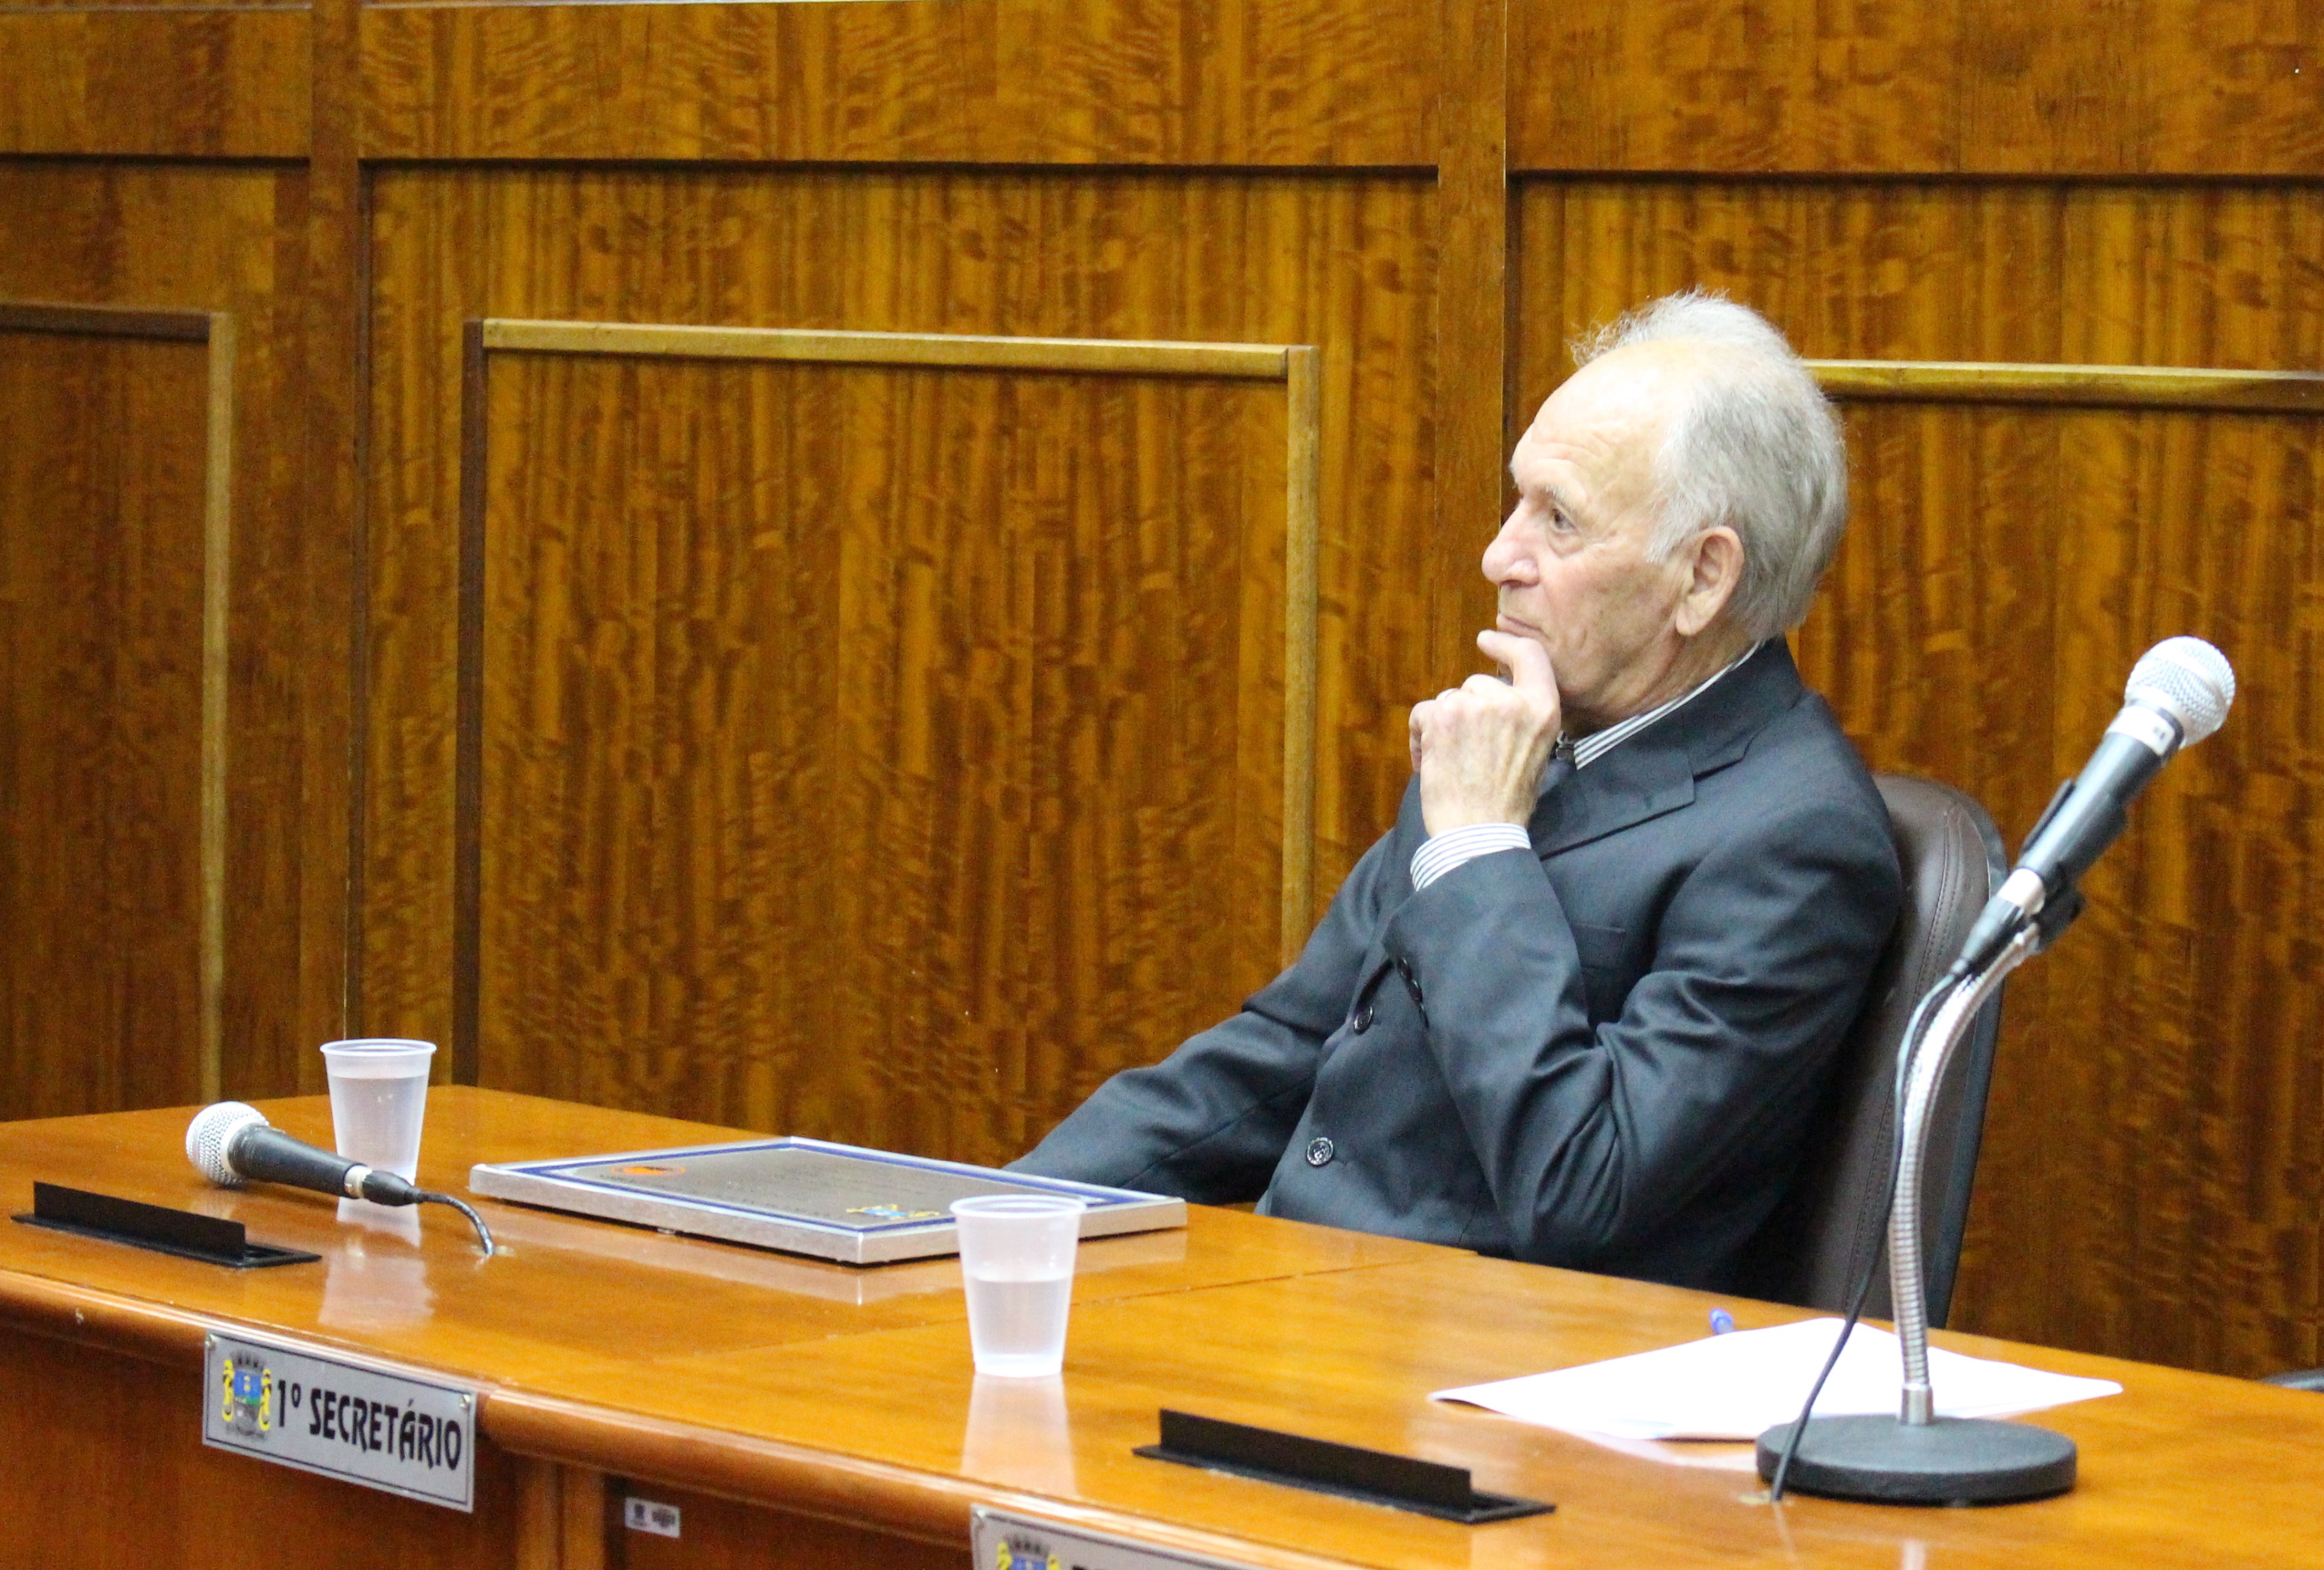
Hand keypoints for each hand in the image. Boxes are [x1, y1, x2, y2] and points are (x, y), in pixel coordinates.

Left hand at [1407, 630, 1562, 834]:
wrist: (1479, 832)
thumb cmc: (1506, 801)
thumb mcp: (1536, 751)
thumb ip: (1521, 715)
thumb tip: (1494, 695)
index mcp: (1543, 708)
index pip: (1530, 656)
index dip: (1506, 644)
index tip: (1487, 640)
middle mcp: (1510, 701)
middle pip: (1477, 684)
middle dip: (1467, 710)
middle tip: (1469, 750)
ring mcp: (1474, 705)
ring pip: (1449, 699)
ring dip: (1444, 726)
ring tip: (1453, 763)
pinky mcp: (1441, 717)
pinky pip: (1423, 712)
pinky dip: (1421, 736)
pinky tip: (1432, 764)